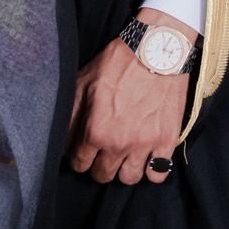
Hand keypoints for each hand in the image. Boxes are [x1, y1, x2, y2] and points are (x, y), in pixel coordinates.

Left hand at [66, 8, 193, 184]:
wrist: (159, 50)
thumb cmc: (119, 62)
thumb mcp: (84, 82)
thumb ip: (69, 116)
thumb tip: (62, 144)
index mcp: (95, 130)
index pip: (79, 164)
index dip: (80, 156)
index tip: (86, 148)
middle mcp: (118, 142)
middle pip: (103, 175)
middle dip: (100, 163)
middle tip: (105, 148)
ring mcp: (144, 144)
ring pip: (129, 178)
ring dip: (124, 168)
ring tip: (125, 153)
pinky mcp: (166, 141)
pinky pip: (158, 175)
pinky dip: (152, 170)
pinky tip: (147, 157)